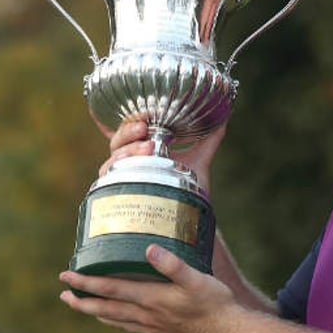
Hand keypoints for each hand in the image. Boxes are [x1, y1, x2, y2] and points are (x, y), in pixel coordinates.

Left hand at [59, 245, 239, 332]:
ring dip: (96, 313)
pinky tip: (120, 320)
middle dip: (82, 301)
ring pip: (116, 320)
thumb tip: (150, 248)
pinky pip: (131, 328)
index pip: (110, 289)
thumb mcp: (196, 279)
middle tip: (64, 295)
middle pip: (106, 308)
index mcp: (151, 299)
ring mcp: (153, 328)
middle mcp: (147, 315)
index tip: (67, 276)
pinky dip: (118, 322)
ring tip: (83, 307)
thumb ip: (172, 264)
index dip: (86, 282)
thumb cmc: (214, 305)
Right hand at [98, 118, 226, 192]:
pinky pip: (108, 180)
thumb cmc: (190, 189)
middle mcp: (130, 162)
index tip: (149, 114)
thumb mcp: (200, 160)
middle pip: (118, 140)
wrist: (188, 218)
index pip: (132, 128)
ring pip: (113, 159)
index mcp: (145, 149)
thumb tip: (224, 116)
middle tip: (145, 128)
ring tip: (147, 147)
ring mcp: (123, 178)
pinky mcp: (119, 194)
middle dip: (129, 131)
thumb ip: (210, 139)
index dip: (135, 119)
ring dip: (127, 150)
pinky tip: (128, 166)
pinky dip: (115, 170)